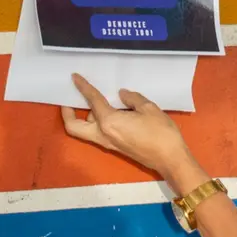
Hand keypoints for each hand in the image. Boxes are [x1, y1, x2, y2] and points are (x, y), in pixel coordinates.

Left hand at [61, 74, 192, 180]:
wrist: (169, 158)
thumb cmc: (161, 132)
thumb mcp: (149, 109)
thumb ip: (132, 99)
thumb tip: (121, 94)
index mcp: (109, 122)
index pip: (92, 101)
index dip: (83, 87)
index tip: (74, 78)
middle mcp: (102, 134)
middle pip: (73, 126)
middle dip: (67, 113)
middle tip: (70, 100)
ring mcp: (108, 143)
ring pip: (85, 130)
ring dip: (86, 117)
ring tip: (97, 103)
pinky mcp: (115, 147)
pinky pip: (98, 133)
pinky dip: (97, 122)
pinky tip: (110, 112)